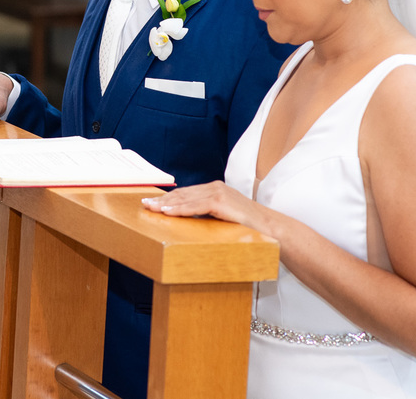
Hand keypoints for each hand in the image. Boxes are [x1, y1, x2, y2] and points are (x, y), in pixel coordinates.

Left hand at [141, 180, 273, 233]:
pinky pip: (195, 206)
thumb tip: (187, 223)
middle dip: (162, 200)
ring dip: (166, 204)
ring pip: (185, 199)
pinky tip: (167, 212)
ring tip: (151, 209)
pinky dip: (179, 209)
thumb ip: (207, 216)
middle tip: (145, 205)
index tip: (152, 203)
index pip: (185, 194)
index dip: (167, 198)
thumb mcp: (223, 218)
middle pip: (182, 194)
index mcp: (214, 190)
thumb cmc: (247, 227)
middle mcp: (214, 187)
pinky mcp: (221, 201)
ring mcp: (217, 192)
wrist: (270, 227)